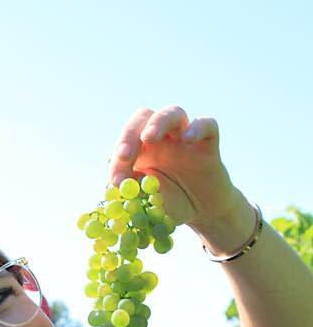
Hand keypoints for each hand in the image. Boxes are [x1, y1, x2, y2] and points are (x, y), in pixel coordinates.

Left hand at [108, 105, 242, 230]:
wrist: (203, 213)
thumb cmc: (172, 204)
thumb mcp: (151, 204)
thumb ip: (137, 194)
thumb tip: (120, 185)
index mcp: (141, 150)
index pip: (125, 141)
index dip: (118, 158)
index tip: (117, 180)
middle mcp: (161, 139)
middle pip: (143, 117)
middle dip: (130, 133)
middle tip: (124, 154)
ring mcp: (185, 138)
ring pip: (172, 113)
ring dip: (158, 122)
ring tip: (148, 137)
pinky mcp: (208, 145)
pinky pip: (207, 125)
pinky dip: (197, 128)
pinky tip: (188, 140)